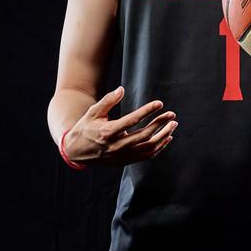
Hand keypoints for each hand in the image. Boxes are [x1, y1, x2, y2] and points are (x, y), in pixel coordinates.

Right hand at [63, 87, 177, 166]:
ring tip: (173, 125)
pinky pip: (146, 156)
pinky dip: (159, 147)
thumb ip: (107, 101)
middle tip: (172, 114)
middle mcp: (116, 146)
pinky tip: (167, 137)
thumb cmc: (85, 128)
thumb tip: (121, 90)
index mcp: (107, 132)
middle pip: (144, 135)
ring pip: (148, 147)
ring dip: (163, 136)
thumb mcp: (92, 112)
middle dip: (160, 124)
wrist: (77, 152)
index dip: (147, 111)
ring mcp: (122, 155)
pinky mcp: (125, 161)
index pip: (132, 120)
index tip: (159, 103)